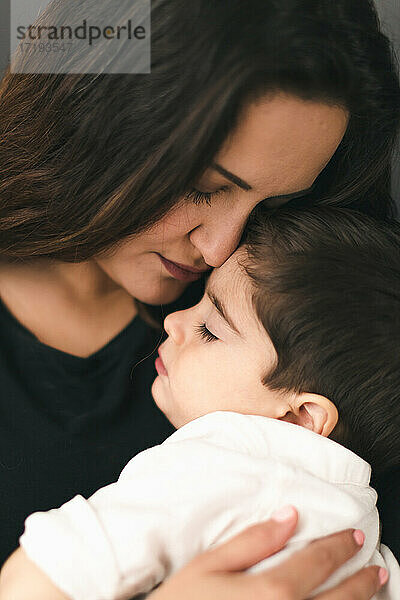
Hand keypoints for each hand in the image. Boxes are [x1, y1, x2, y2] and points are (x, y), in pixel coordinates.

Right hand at [147, 506, 386, 599]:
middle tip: (374, 568)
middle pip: (340, 598)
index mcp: (272, 591)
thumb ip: (252, 540)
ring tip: (374, 592)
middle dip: (361, 580)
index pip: (318, 561)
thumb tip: (287, 516)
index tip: (354, 536)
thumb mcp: (208, 566)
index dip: (339, 547)